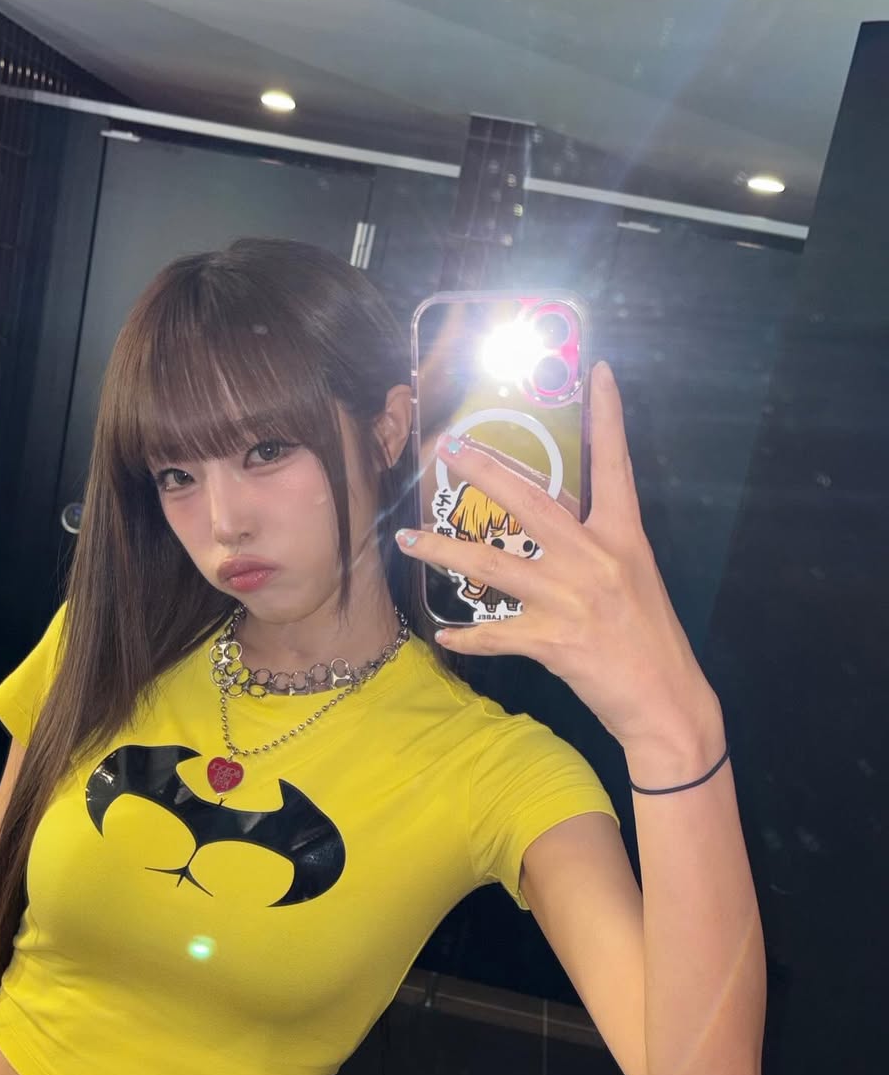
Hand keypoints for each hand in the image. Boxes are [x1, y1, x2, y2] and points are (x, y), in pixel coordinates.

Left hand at [397, 361, 716, 748]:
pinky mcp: (555, 640)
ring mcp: (573, 598)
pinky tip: (446, 634)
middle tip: (449, 448)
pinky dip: (470, 635)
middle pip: (532, 502)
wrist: (668, 703)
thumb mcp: (634, 577)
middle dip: (486, 472)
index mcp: (624, 537)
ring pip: (494, 564)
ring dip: (444, 551)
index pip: (616, 465)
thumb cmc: (651, 640)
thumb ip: (596, 548)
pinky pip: (497, 633)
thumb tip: (553, 529)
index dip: (609, 417)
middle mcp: (596, 558)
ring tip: (407, 539)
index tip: (598, 371)